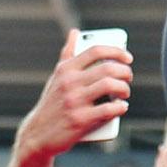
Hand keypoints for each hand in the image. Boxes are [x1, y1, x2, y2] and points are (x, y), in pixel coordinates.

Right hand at [15, 31, 133, 160]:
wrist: (38, 134)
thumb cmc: (52, 103)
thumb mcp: (56, 77)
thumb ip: (67, 54)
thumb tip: (75, 32)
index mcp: (65, 69)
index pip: (95, 51)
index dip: (116, 51)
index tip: (128, 58)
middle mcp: (69, 83)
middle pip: (107, 68)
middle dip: (125, 72)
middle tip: (128, 78)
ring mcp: (75, 101)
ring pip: (110, 86)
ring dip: (124, 89)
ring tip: (125, 94)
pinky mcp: (80, 120)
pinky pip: (108, 109)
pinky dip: (120, 107)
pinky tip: (122, 107)